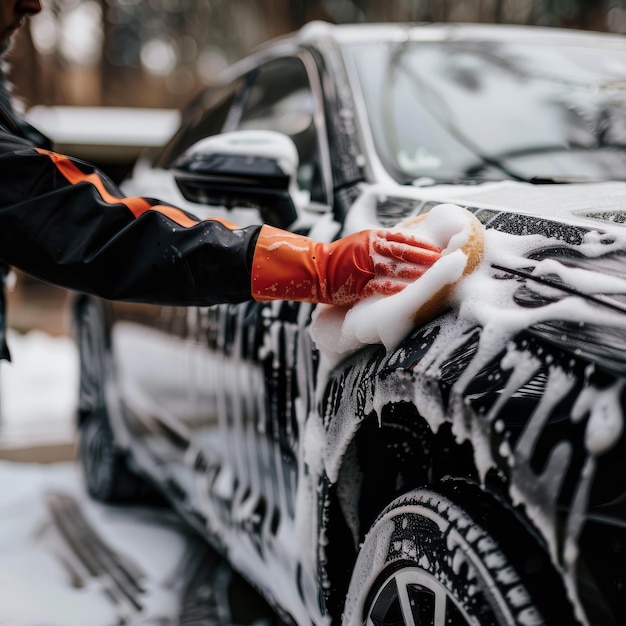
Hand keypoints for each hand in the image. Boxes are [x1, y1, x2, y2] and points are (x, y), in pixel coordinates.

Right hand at [251, 226, 440, 305]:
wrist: (315, 268)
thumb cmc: (341, 257)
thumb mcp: (362, 242)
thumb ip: (383, 244)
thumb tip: (409, 248)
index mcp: (373, 237)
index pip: (404, 239)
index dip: (423, 245)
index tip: (440, 250)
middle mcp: (370, 249)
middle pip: (404, 252)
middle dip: (426, 258)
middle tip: (445, 262)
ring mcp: (365, 267)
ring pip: (396, 268)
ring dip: (417, 272)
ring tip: (434, 276)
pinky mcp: (359, 284)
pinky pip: (381, 285)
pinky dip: (397, 287)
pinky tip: (411, 289)